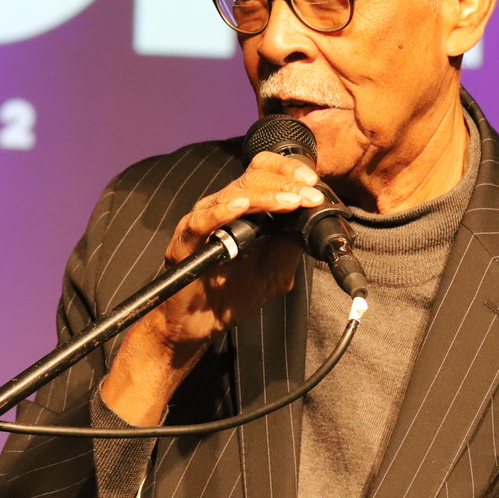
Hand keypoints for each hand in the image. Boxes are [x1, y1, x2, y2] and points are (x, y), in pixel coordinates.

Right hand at [100, 152, 326, 423]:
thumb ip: (291, 243)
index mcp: (243, 208)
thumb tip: (312, 220)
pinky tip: (241, 206)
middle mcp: (222, 207)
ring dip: (265, 196)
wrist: (198, 326)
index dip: (288, 171)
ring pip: (232, 194)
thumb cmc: (232, 294)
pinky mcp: (185, 242)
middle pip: (253, 177)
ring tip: (290, 201)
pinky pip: (202, 221)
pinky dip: (222, 212)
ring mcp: (202, 221)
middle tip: (311, 195)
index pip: (264, 171)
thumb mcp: (275, 269)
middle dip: (286, 183)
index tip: (313, 183)